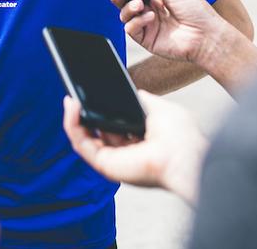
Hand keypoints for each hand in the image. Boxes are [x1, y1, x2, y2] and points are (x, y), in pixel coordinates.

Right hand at [63, 92, 206, 202]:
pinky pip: (81, 143)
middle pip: (96, 134)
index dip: (100, 112)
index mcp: (139, 143)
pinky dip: (72, 124)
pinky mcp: (104, 165)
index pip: (112, 128)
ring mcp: (114, 161)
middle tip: (76, 96)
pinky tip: (72, 106)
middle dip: (83, 114)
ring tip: (71, 98)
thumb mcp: (159, 109)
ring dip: (74, 118)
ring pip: (84, 139)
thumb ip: (141, 100)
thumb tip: (129, 91)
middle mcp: (125, 154)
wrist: (185, 155)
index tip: (91, 95)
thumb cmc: (181, 137)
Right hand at [106, 0, 225, 64]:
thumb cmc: (198, 12)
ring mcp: (148, 26)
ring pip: (125, 16)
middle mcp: (150, 11)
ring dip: (128, 8)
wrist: (206, 36)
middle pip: (125, 3)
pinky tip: (150, 18)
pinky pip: (131, 29)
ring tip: (140, 5)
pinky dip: (137, 22)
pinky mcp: (147, 39)